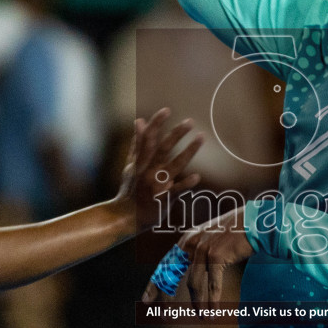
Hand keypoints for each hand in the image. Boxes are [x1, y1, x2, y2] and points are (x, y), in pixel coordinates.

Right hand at [111, 108, 202, 230]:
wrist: (126, 217)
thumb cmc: (130, 189)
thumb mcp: (130, 165)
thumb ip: (136, 143)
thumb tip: (139, 120)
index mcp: (139, 162)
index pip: (147, 138)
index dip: (156, 123)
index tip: (167, 110)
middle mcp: (147, 171)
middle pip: (163, 149)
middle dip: (176, 134)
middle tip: (190, 122)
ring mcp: (156, 185)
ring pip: (174, 165)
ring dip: (188, 151)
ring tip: (201, 137)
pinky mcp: (164, 199)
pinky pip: (177, 190)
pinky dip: (185, 183)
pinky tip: (197, 177)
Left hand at [142, 207, 252, 307]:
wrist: (253, 221)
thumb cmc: (234, 231)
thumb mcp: (209, 238)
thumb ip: (198, 251)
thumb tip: (192, 271)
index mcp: (186, 240)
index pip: (165, 265)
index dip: (154, 284)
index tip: (146, 300)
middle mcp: (191, 244)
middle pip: (172, 276)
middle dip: (167, 298)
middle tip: (164, 317)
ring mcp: (203, 249)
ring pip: (194, 284)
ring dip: (198, 303)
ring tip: (203, 316)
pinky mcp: (217, 255)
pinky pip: (213, 284)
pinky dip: (213, 300)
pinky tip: (213, 311)